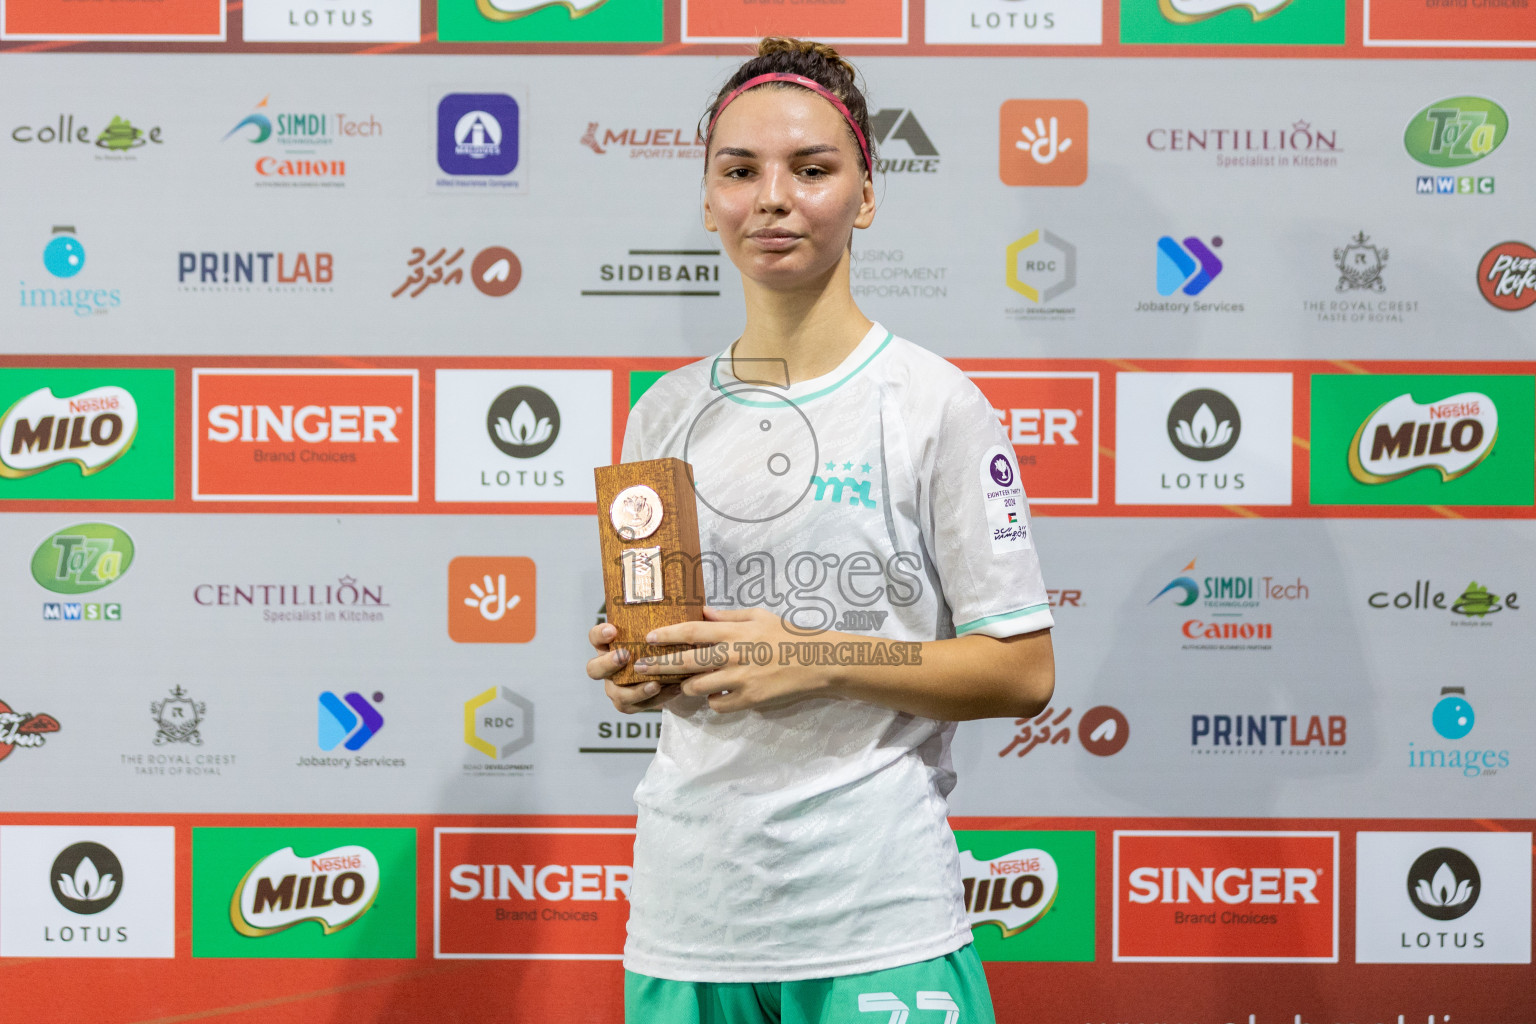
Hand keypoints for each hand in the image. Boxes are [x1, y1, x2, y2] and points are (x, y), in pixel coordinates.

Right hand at [586, 621, 681, 713]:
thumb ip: (674, 619)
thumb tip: (701, 607)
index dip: (600, 634)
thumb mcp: (666, 630)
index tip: (613, 629)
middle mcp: (608, 666)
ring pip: (615, 692)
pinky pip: (636, 706)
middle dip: (608, 663)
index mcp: (611, 644)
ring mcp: (615, 687)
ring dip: (635, 689)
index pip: (595, 637)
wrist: (676, 670)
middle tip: (625, 656)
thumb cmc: (666, 644)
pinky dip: (655, 700)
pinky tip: (673, 689)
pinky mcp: (629, 704)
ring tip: (655, 683)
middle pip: (594, 669)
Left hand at [637, 606, 831, 713]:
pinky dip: (713, 701)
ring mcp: (740, 680)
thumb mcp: (759, 615)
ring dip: (686, 685)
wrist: (817, 661)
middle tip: (641, 666)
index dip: (667, 635)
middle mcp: (733, 656)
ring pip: (697, 687)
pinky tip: (716, 695)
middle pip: (686, 662)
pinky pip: (717, 705)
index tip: (648, 637)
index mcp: (734, 632)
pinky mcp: (749, 700)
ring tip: (683, 683)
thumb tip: (702, 613)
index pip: (692, 632)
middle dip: (659, 665)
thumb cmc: (788, 634)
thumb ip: (728, 616)